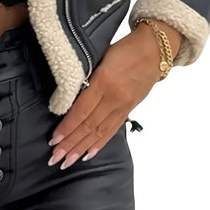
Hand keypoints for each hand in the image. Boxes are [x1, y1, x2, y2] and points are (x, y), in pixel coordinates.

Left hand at [47, 19, 181, 168]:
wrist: (155, 49)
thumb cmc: (125, 48)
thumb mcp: (101, 55)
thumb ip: (86, 74)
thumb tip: (68, 91)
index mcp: (104, 81)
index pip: (82, 111)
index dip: (67, 127)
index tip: (54, 139)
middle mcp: (114, 97)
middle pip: (89, 126)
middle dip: (70, 144)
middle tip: (55, 158)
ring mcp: (123, 105)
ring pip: (99, 132)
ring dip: (82, 148)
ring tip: (68, 161)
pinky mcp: (129, 109)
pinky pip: (112, 130)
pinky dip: (99, 143)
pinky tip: (89, 154)